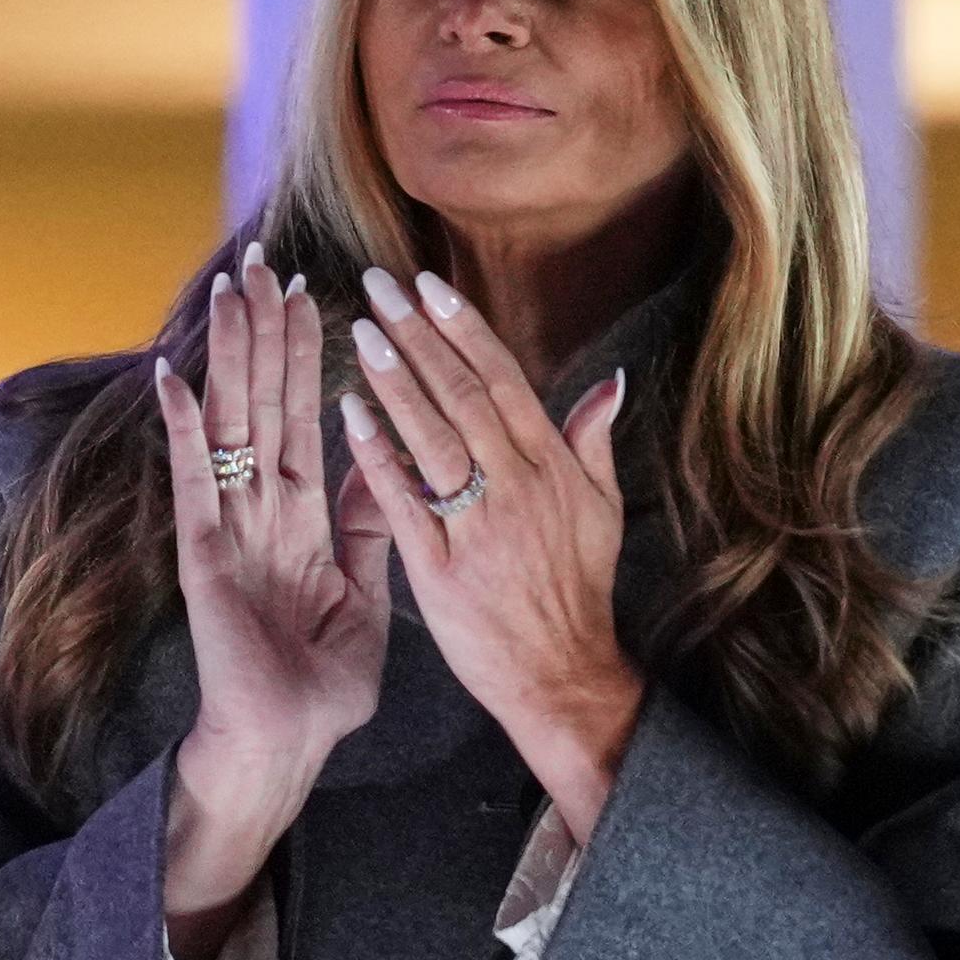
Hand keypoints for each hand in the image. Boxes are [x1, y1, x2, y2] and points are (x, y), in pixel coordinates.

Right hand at [151, 244, 390, 959]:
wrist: (288, 743)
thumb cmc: (323, 680)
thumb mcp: (365, 591)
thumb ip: (370, 528)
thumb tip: (389, 466)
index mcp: (303, 517)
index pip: (306, 416)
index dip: (309, 358)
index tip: (315, 295)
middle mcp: (262, 510)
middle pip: (264, 404)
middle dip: (263, 336)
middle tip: (260, 264)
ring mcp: (230, 527)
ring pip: (232, 424)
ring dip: (229, 358)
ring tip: (226, 292)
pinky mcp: (205, 556)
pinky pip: (195, 482)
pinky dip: (183, 429)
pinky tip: (173, 377)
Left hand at [337, 266, 643, 840]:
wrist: (560, 674)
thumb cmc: (578, 588)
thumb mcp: (603, 510)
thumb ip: (594, 441)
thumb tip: (612, 381)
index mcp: (553, 467)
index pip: (503, 380)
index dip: (464, 329)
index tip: (429, 285)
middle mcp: (517, 487)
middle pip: (462, 396)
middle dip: (418, 337)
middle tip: (378, 287)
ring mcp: (478, 527)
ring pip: (431, 439)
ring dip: (394, 382)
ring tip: (361, 334)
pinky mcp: (440, 570)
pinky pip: (403, 503)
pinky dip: (376, 456)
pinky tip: (348, 415)